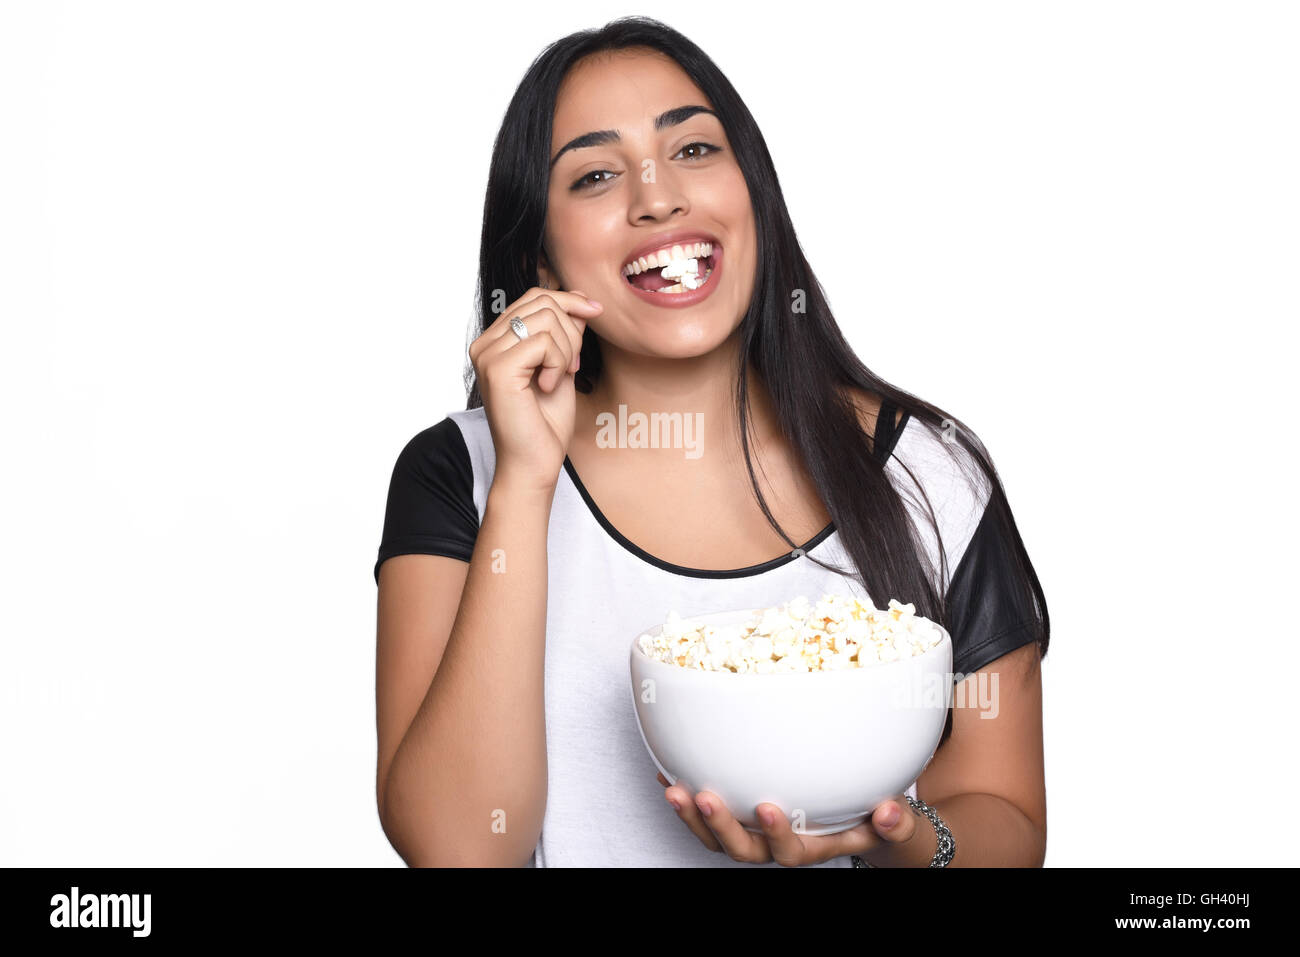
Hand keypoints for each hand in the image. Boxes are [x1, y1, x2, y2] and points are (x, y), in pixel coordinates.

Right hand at [468, 286, 602, 492]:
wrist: (534, 463)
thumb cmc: (545, 422)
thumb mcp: (561, 365)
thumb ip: (564, 332)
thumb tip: (581, 299)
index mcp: (494, 341)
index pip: (534, 296)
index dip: (570, 301)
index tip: (595, 314)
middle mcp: (484, 344)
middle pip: (542, 302)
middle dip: (571, 331)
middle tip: (572, 366)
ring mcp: (487, 355)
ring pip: (546, 319)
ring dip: (566, 349)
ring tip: (559, 377)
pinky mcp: (497, 369)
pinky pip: (543, 342)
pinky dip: (557, 363)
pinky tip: (547, 386)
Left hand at [657, 771, 919, 866]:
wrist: (864, 824)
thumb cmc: (877, 821)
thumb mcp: (895, 824)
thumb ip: (894, 821)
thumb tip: (888, 810)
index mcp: (812, 848)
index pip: (789, 852)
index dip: (775, 835)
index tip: (767, 807)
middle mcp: (779, 844)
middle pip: (743, 849)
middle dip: (720, 826)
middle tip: (704, 797)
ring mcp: (756, 832)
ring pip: (718, 836)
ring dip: (693, 816)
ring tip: (675, 790)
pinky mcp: (742, 815)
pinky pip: (709, 814)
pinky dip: (687, 796)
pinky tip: (668, 772)